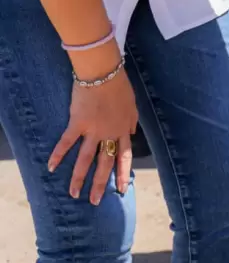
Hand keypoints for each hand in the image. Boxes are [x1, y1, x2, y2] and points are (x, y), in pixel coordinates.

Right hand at [48, 70, 136, 204]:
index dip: (123, 174)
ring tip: (73, 193)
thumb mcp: (132, 105)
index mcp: (124, 129)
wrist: (104, 74)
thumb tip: (132, 132)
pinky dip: (58, 155)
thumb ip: (131, 121)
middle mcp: (109, 133)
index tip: (122, 190)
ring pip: (86, 159)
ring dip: (78, 178)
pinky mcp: (78, 123)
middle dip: (100, 184)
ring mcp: (93, 130)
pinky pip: (66, 142)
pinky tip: (51, 167)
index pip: (124, 156)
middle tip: (95, 201)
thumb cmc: (120, 86)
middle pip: (105, 163)